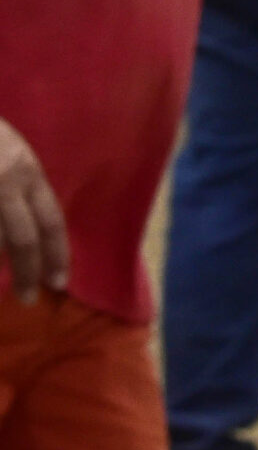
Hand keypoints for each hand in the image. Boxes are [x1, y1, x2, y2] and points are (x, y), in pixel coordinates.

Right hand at [0, 117, 68, 303]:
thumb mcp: (8, 152)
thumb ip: (19, 186)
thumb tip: (27, 233)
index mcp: (25, 171)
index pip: (50, 220)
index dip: (57, 253)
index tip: (61, 281)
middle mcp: (4, 183)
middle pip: (22, 240)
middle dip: (27, 273)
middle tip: (31, 298)